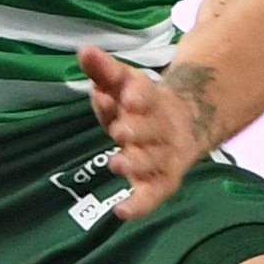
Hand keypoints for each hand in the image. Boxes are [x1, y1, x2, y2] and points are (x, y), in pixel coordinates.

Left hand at [79, 46, 222, 222]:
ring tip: (117, 164)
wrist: (179, 124)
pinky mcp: (161, 181)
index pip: (146, 94)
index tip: (128, 98)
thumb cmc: (139, 104)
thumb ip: (103, 70)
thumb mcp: (121, 83)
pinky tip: (122, 213)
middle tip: (120, 131)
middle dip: (138, 130)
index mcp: (151, 100)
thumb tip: (84, 50)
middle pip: (152, 129)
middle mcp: (161, 128)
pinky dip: (141, 205)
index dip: (138, 95)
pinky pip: (154, 195)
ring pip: (154, 160)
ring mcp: (163, 155)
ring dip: (137, 163)